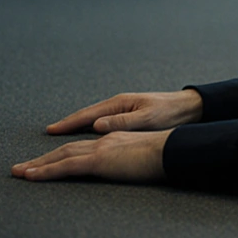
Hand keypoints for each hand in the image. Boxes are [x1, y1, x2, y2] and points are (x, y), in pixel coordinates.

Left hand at [12, 130, 171, 183]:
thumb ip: (132, 160)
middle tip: (23, 167)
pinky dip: (45, 171)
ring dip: (38, 164)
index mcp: (116, 140)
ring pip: (61, 155)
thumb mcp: (146, 157)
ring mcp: (100, 149)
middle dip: (43, 158)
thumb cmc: (168, 155)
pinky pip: (65, 167)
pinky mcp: (98, 160)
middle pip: (66, 149)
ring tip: (19, 172)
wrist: (174, 150)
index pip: (84, 147)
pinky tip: (30, 176)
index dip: (64, 153)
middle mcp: (104, 140)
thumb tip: (128, 169)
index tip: (51, 161)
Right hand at [45, 90, 203, 134]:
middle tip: (49, 132)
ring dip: (77, 125)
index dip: (69, 124)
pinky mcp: (128, 114)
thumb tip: (96, 126)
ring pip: (93, 118)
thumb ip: (123, 122)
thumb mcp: (147, 118)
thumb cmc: (170, 113)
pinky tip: (87, 132)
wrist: (188, 107)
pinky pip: (103, 120)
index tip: (52, 130)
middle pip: (86, 115)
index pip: (88, 115)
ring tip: (61, 133)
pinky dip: (90, 126)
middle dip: (67, 124)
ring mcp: (122, 109)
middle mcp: (118, 104)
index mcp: (120, 104)